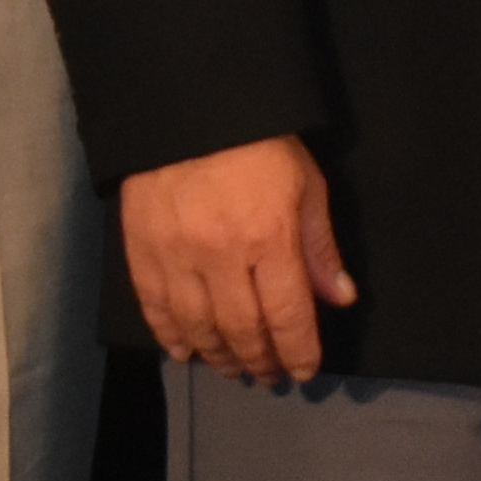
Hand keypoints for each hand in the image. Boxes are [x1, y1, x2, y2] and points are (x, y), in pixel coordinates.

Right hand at [121, 136, 356, 385]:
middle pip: (243, 330)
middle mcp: (222, 255)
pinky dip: (170, 335)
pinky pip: (155, 307)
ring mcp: (176, 255)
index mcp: (269, 237)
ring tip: (233, 368)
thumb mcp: (305, 183)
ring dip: (219, 356)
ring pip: (198, 327)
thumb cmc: (259, 142)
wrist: (185, 104)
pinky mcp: (141, 249)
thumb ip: (319, 245)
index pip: (287, 316)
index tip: (303, 371)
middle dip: (260, 360)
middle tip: (269, 375)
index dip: (298, 352)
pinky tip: (184, 351)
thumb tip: (339, 299)